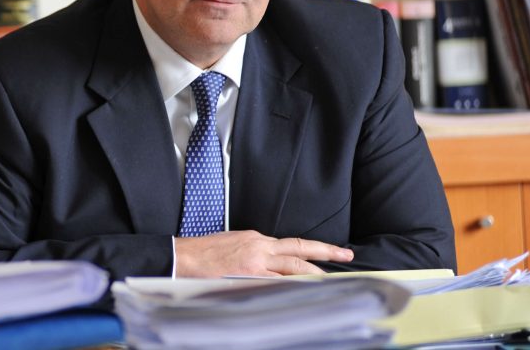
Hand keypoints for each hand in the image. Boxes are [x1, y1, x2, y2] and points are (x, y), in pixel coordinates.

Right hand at [174, 230, 353, 276]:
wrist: (184, 257)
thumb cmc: (203, 252)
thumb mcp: (233, 243)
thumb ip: (253, 252)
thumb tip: (269, 262)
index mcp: (256, 239)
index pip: (290, 245)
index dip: (311, 251)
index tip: (327, 254)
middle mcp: (260, 247)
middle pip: (299, 250)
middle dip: (325, 252)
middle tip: (345, 256)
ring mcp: (256, 261)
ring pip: (293, 265)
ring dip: (315, 272)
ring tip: (333, 278)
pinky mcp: (249, 274)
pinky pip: (277, 280)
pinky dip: (293, 285)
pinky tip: (306, 290)